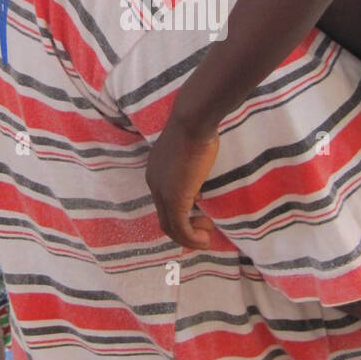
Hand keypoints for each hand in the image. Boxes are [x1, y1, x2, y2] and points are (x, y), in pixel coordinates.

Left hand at [146, 118, 218, 250]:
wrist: (193, 122)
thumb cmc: (196, 130)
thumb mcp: (191, 155)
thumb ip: (190, 175)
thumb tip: (197, 194)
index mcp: (156, 174)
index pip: (164, 204)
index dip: (182, 215)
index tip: (201, 214)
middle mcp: (154, 185)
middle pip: (165, 220)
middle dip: (185, 231)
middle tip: (205, 229)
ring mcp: (162, 193)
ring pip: (171, 228)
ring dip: (189, 238)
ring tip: (206, 236)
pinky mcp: (174, 198)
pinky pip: (181, 228)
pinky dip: (192, 238)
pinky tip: (205, 236)